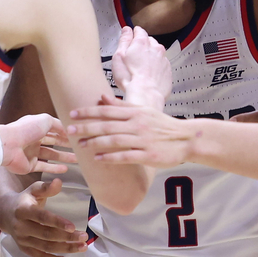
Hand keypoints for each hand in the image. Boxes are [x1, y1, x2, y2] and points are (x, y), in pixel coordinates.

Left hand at [0, 114, 74, 175]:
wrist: (8, 145)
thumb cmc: (25, 129)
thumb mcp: (45, 120)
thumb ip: (58, 124)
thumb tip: (68, 129)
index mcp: (36, 127)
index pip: (54, 130)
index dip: (65, 133)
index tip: (77, 136)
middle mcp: (34, 139)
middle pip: (54, 143)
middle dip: (66, 145)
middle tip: (80, 148)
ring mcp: (32, 153)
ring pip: (51, 155)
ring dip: (64, 157)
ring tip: (77, 159)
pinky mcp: (29, 165)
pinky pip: (44, 167)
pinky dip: (54, 168)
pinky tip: (65, 169)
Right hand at [1, 178, 88, 256]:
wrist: (5, 212)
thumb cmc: (25, 199)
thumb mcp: (34, 189)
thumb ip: (47, 187)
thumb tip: (59, 182)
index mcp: (23, 210)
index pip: (42, 218)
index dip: (57, 222)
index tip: (73, 226)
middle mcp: (21, 227)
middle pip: (46, 234)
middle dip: (67, 237)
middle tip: (84, 237)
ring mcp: (22, 239)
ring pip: (46, 247)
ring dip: (65, 249)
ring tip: (82, 247)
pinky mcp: (24, 248)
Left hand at [68, 96, 193, 166]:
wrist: (187, 138)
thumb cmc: (163, 125)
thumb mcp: (143, 110)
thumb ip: (122, 106)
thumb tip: (101, 97)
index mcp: (135, 112)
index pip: (107, 110)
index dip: (89, 112)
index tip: (72, 114)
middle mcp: (137, 124)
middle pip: (108, 125)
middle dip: (87, 127)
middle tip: (70, 131)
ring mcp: (143, 140)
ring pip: (115, 140)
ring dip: (96, 142)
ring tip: (81, 146)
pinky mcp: (148, 155)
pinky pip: (126, 156)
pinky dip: (111, 157)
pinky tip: (98, 159)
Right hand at [112, 26, 170, 108]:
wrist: (146, 95)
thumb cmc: (130, 78)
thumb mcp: (118, 57)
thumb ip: (124, 40)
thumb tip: (126, 30)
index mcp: (142, 42)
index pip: (139, 31)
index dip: (133, 34)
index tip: (130, 39)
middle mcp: (155, 48)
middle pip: (148, 41)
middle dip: (141, 47)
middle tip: (133, 59)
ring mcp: (163, 59)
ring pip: (156, 53)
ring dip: (149, 57)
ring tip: (140, 69)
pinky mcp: (168, 70)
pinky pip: (161, 64)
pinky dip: (155, 67)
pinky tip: (148, 75)